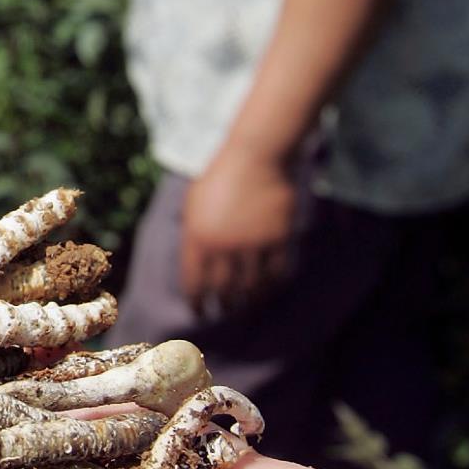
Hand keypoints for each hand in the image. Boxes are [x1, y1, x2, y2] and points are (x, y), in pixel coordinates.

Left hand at [180, 144, 297, 317]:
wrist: (254, 158)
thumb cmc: (219, 179)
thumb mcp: (193, 204)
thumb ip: (191, 235)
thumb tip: (193, 267)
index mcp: (197, 237)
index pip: (194, 281)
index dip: (195, 300)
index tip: (198, 309)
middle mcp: (223, 246)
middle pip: (222, 289)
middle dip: (220, 304)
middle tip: (221, 310)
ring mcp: (252, 244)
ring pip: (249, 286)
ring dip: (245, 301)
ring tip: (242, 306)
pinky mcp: (277, 240)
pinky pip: (275, 273)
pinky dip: (270, 286)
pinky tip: (265, 290)